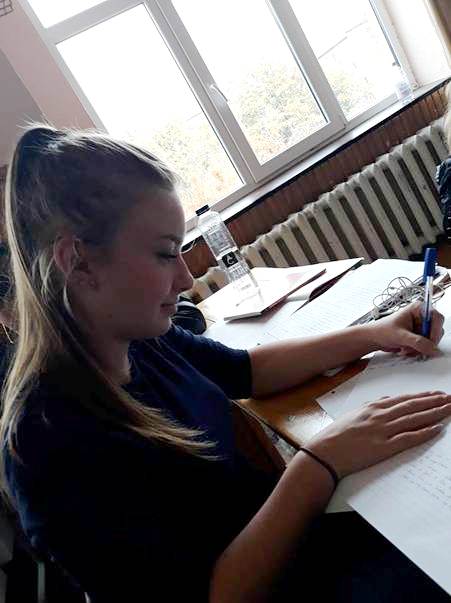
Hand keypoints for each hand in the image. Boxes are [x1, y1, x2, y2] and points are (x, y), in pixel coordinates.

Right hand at [305, 391, 450, 478]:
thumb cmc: (336, 434)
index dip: (422, 397)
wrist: (325, 452)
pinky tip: (436, 429)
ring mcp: (383, 431)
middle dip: (434, 402)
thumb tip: (386, 400)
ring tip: (448, 410)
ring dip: (434, 414)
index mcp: (373, 407)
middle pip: (413, 407)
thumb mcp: (354, 414)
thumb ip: (371, 406)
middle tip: (449, 398)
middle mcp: (380, 416)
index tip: (435, 394)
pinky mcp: (384, 447)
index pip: (404, 399)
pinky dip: (424, 433)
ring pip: (414, 419)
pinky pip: (409, 438)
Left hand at [364, 302, 443, 356]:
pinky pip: (426, 346)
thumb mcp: (400, 336)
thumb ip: (417, 342)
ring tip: (405, 347)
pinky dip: (417, 350)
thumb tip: (433, 348)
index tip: (430, 342)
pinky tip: (405, 349)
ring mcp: (420, 327)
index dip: (435, 331)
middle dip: (425, 342)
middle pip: (436, 331)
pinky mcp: (418, 337)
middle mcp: (421, 317)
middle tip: (413, 347)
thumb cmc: (382, 330)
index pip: (436, 318)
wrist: (374, 339)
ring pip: (431, 341)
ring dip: (419, 348)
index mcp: (418, 308)